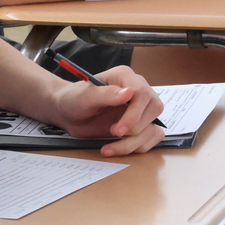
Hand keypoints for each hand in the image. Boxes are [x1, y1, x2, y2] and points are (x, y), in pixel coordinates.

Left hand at [51, 65, 165, 156]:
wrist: (69, 113)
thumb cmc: (75, 99)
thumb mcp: (85, 96)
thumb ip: (106, 94)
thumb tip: (129, 93)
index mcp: (125, 77)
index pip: (143, 93)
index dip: (134, 114)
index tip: (117, 130)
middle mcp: (138, 90)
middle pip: (154, 109)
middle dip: (135, 128)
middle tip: (112, 133)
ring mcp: (142, 108)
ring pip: (154, 127)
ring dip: (134, 143)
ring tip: (109, 147)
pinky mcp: (141, 124)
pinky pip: (153, 137)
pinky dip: (138, 147)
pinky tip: (118, 148)